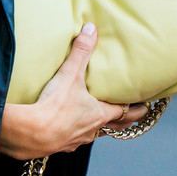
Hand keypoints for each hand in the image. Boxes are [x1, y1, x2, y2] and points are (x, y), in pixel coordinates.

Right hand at [0, 22, 145, 158]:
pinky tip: (69, 129)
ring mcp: (76, 140)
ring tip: (100, 121)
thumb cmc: (55, 106)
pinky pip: (74, 140)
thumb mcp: (70, 75)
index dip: (136, 108)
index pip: (125, 112)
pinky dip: (76, 134)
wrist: (31, 134)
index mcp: (99, 114)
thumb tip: (91, 29)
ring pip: (94, 135)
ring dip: (99, 128)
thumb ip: (81, 51)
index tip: (145, 106)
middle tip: (134, 117)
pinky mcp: (60, 146)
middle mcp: (91, 130)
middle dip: (124, 122)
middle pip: (114, 127)